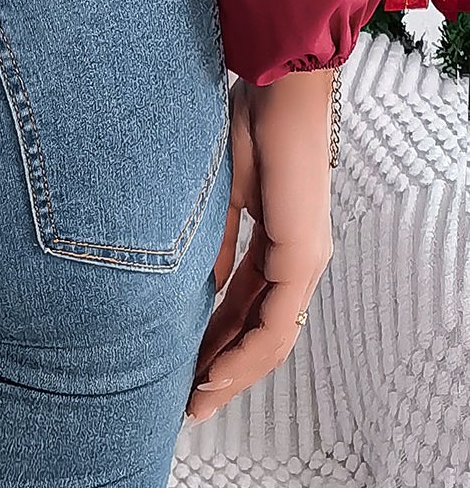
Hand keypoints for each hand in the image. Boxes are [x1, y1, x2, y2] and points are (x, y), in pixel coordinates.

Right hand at [184, 68, 335, 423]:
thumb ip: (216, 239)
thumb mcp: (218, 189)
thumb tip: (206, 283)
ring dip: (232, 372)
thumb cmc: (247, 118)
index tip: (183, 366)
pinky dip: (245, 352)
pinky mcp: (302, 255)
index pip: (247, 303)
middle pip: (260, 330)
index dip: (216, 338)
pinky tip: (216, 372)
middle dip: (222, 369)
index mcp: (277, 238)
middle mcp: (298, 256)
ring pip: (271, 336)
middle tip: (187, 403)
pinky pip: (275, 321)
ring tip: (197, 400)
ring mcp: (304, 258)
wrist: (276, 83)